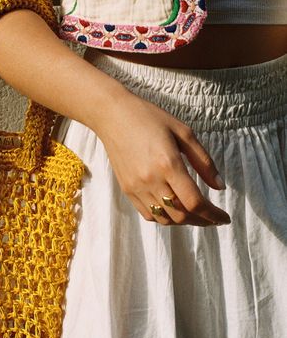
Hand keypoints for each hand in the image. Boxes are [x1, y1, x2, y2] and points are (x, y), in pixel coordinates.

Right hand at [93, 86, 230, 226]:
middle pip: (180, 215)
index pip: (194, 202)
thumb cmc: (150, 118)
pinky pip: (148, 214)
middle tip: (213, 217)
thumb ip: (203, 161)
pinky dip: (164, 218)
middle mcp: (151, 180)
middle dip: (202, 220)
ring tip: (196, 215)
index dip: (213, 215)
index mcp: (168, 164)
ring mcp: (136, 187)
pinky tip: (174, 209)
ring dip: (184, 221)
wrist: (113, 116)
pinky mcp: (127, 189)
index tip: (224, 218)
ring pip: (164, 219)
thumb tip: (219, 187)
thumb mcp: (183, 132)